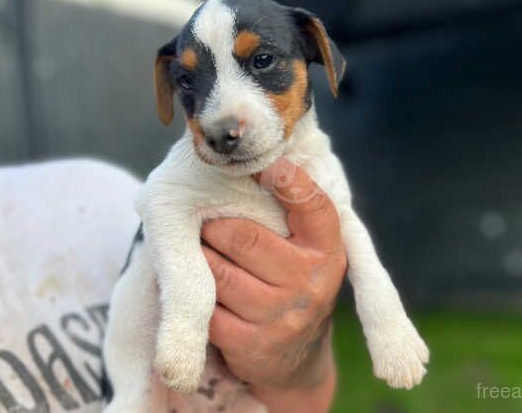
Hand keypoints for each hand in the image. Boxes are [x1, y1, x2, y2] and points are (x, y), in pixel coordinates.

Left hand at [201, 158, 346, 411]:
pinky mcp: (253, 345)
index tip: (262, 162)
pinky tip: (197, 290)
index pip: (311, 204)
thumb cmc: (293, 284)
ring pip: (218, 273)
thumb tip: (253, 162)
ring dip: (199, 259)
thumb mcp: (307, 251)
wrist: (297, 359)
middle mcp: (311, 282)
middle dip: (214, 227)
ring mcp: (283, 316)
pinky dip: (195, 296)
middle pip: (243, 238)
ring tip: (197, 251)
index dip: (286, 178)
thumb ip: (291, 215)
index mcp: (326, 249)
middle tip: (203, 221)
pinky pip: (206, 309)